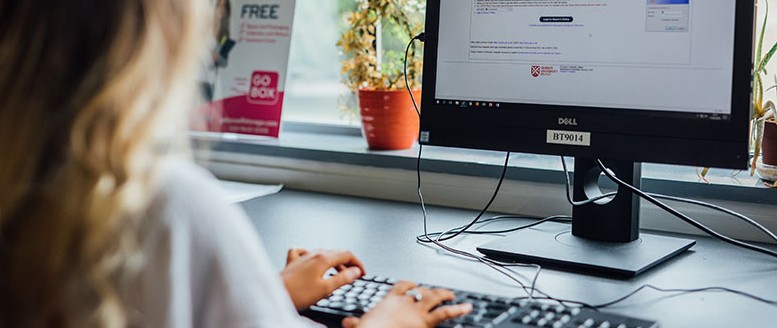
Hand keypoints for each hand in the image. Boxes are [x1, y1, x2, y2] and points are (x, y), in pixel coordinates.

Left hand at [280, 248, 365, 309]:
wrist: (276, 294)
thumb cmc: (297, 293)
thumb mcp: (326, 288)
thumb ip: (343, 278)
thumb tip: (355, 271)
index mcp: (323, 258)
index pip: (347, 254)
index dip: (357, 263)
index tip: (362, 272)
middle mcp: (313, 254)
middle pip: (336, 252)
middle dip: (348, 263)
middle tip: (354, 274)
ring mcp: (302, 256)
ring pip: (323, 253)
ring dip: (334, 261)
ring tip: (338, 272)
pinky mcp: (293, 262)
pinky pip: (305, 252)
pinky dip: (313, 256)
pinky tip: (312, 261)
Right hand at [341, 281, 472, 327]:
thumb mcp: (359, 324)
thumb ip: (356, 323)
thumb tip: (348, 324)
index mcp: (389, 301)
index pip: (401, 287)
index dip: (409, 285)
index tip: (413, 284)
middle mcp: (405, 302)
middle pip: (420, 291)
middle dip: (429, 291)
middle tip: (437, 291)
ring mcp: (417, 311)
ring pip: (435, 298)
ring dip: (445, 295)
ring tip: (453, 295)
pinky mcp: (426, 321)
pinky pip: (446, 313)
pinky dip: (457, 309)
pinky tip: (467, 307)